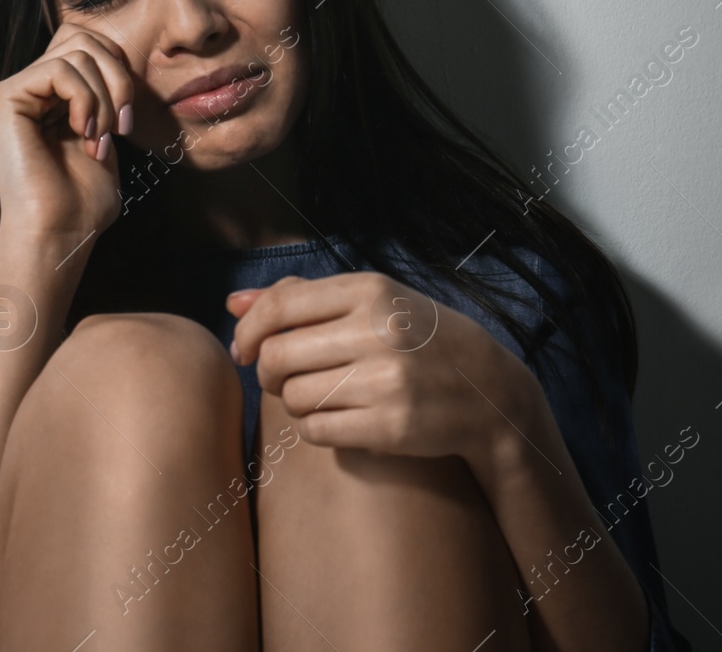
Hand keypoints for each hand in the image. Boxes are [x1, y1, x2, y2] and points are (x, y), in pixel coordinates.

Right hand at [0, 24, 134, 247]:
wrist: (59, 234)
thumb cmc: (82, 200)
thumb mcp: (105, 134)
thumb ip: (105, 92)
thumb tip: (118, 58)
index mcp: (49, 94)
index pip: (89, 43)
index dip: (118, 71)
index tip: (126, 121)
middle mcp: (26, 87)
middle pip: (83, 36)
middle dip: (117, 77)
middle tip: (121, 125)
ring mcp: (13, 91)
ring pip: (77, 51)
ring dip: (104, 97)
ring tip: (99, 138)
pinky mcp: (4, 99)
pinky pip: (60, 70)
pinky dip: (85, 100)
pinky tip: (83, 134)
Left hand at [227, 272, 540, 466]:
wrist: (489, 392)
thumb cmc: (418, 340)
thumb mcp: (373, 301)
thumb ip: (302, 297)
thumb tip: (233, 303)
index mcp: (370, 291)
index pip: (280, 305)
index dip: (249, 331)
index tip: (244, 349)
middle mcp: (378, 331)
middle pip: (278, 357)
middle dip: (269, 373)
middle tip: (283, 378)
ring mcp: (386, 380)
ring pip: (295, 398)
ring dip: (295, 403)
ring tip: (321, 396)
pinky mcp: (391, 426)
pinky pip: (317, 431)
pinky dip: (317, 428)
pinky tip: (340, 418)